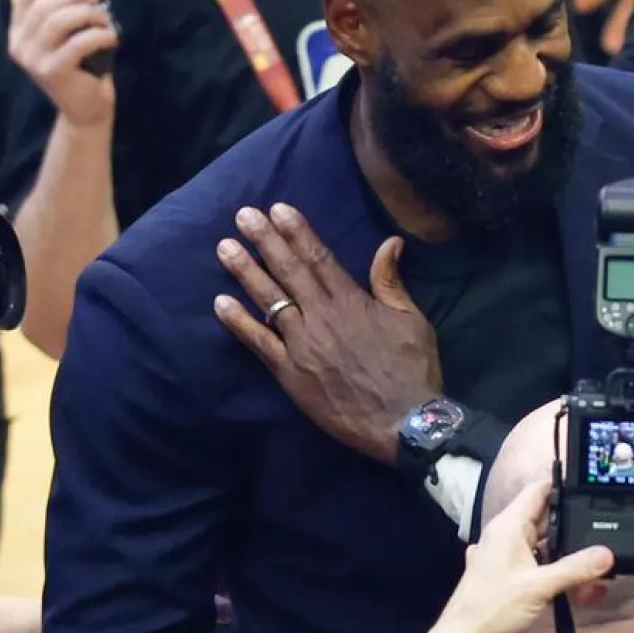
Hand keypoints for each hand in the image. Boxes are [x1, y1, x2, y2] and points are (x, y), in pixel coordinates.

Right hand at [8, 0, 118, 127]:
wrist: (86, 109)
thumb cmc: (81, 68)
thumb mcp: (68, 36)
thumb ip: (64, 11)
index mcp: (18, 31)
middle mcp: (19, 44)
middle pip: (44, 4)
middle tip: (98, 4)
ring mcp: (33, 59)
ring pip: (59, 20)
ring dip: (90, 14)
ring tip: (106, 20)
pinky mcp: (52, 71)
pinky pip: (78, 42)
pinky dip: (100, 34)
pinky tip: (111, 37)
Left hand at [213, 203, 442, 464]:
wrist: (403, 422)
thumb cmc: (412, 370)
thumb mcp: (412, 319)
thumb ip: (392, 281)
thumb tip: (390, 242)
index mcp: (352, 302)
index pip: (319, 258)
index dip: (297, 232)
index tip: (278, 209)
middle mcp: (322, 317)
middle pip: (289, 272)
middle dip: (265, 241)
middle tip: (242, 215)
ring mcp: (302, 345)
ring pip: (269, 301)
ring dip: (246, 272)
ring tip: (225, 247)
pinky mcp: (290, 374)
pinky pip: (259, 343)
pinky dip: (239, 322)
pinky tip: (220, 302)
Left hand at [429, 478, 612, 632]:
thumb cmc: (494, 608)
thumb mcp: (538, 586)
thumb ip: (575, 569)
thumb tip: (607, 553)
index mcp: (508, 527)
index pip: (538, 491)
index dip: (563, 487)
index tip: (592, 488)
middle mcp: (510, 538)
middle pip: (548, 521)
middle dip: (575, 528)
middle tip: (609, 532)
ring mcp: (512, 561)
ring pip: (548, 549)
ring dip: (572, 558)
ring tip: (604, 568)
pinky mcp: (517, 583)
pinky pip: (544, 571)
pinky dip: (563, 577)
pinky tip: (587, 590)